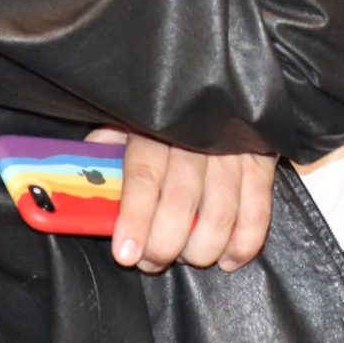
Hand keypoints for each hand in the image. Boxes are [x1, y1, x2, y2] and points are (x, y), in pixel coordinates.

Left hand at [91, 128, 276, 272]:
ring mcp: (234, 150)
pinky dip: (244, 244)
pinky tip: (226, 258)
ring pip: (221, 212)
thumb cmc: (161, 116)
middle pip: (182, 201)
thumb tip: (81, 178)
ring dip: (203, 249)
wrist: (214, 80)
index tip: (126, 253)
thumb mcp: (127, 120)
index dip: (136, 218)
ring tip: (188, 258)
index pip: (144, 176)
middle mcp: (198, 137)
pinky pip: (258, 212)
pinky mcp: (262, 162)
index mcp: (156, 125)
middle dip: (165, 244)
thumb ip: (106, 147)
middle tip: (152, 262)